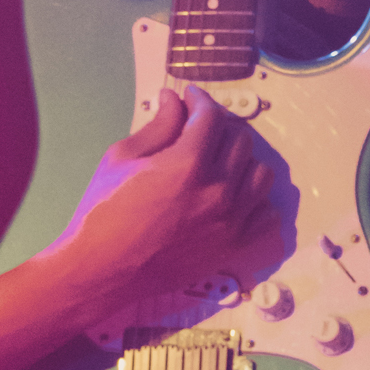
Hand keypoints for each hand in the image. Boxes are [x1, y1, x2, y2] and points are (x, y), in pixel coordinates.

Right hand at [51, 86, 278, 322]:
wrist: (103, 271)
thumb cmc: (104, 211)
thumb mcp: (122, 158)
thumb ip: (158, 126)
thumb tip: (175, 100)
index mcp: (187, 164)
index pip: (211, 116)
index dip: (200, 100)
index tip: (189, 98)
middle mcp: (218, 190)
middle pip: (240, 141)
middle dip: (219, 127)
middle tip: (198, 130)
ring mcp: (231, 222)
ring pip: (260, 174)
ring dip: (241, 162)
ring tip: (218, 164)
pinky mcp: (235, 248)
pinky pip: (267, 216)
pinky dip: (255, 202)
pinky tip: (232, 199)